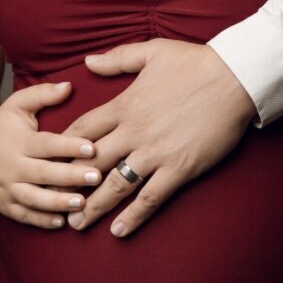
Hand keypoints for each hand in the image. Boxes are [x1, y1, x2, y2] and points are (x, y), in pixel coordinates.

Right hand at [0, 82, 102, 228]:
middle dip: (70, 176)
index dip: (69, 146)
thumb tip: (69, 85)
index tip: (92, 147)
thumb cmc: (2, 124)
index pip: (47, 144)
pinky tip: (61, 222)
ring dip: (58, 203)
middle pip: (43, 173)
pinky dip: (41, 221)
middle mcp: (12, 166)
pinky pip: (23, 215)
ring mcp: (7, 188)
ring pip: (33, 199)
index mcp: (20, 141)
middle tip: (97, 177)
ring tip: (82, 203)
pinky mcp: (4, 204)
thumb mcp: (19, 104)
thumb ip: (43, 94)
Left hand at [64, 40, 253, 237]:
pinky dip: (134, 216)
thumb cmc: (195, 62)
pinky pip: (151, 197)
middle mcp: (134, 131)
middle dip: (69, 184)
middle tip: (53, 202)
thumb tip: (88, 62)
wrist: (234, 77)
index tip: (48, 163)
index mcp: (124, 105)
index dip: (61, 148)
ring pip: (116, 185)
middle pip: (91, 163)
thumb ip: (117, 59)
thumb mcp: (152, 52)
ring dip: (94, 206)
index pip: (82, 130)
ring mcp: (156, 152)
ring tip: (77, 224)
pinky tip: (119, 231)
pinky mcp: (179, 168)